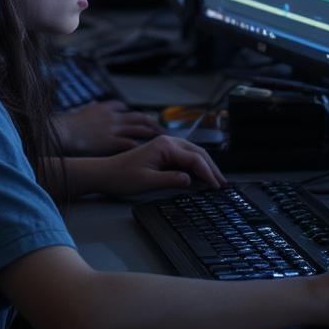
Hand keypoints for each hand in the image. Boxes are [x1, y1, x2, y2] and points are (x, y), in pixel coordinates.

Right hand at [53, 100, 162, 154]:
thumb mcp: (80, 112)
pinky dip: (139, 145)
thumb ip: (89, 111)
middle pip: (136, 117)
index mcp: (104, 109)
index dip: (130, 111)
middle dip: (149, 121)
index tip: (136, 115)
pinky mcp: (112, 142)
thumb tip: (90, 109)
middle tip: (158, 126)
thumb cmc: (68, 125)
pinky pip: (130, 143)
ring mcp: (114, 129)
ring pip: (138, 128)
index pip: (121, 107)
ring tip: (158, 137)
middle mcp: (112, 117)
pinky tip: (145, 150)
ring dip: (150, 132)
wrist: (64, 131)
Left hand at [96, 135, 225, 196]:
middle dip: (211, 167)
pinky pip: (184, 157)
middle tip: (223, 183)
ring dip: (205, 166)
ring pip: (192, 153)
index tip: (216, 186)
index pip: (194, 158)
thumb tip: (191, 180)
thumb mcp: (147, 181)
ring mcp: (164, 146)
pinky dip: (195, 166)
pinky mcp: (162, 153)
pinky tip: (200, 176)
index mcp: (164, 146)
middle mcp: (166, 142)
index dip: (208, 173)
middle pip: (197, 152)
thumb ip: (171, 180)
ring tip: (216, 180)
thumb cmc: (122, 176)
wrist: (105, 173)